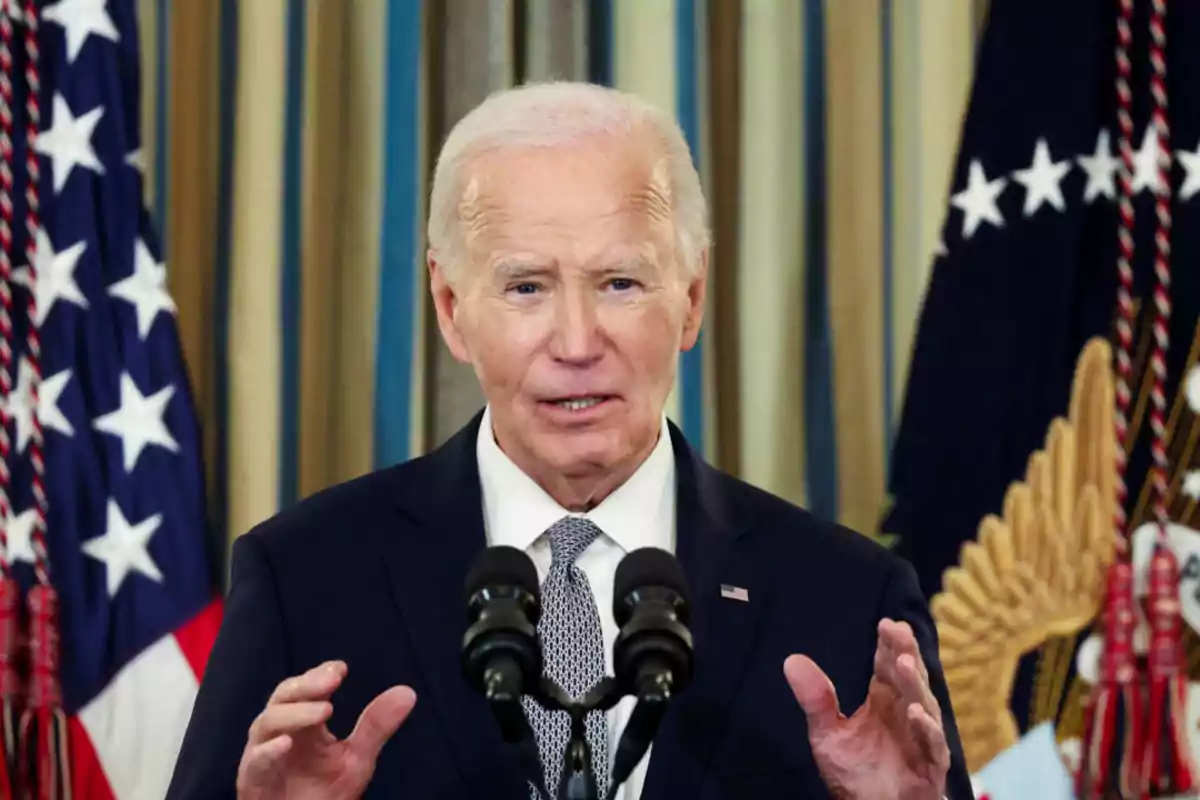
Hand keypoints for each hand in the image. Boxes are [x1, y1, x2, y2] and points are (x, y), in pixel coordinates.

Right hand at [236, 660, 416, 799]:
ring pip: (267, 722)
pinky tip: (286, 744)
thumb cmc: (323, 794)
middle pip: (284, 696)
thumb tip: (408, 692)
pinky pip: (255, 761)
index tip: (341, 669)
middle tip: (332, 680)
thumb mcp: (357, 759)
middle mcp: (279, 732)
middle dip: (307, 684)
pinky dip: (268, 750)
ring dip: (295, 713)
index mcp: (302, 723)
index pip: (304, 688)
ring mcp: (262, 754)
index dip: (318, 675)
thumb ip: (376, 726)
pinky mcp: (252, 780)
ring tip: (325, 709)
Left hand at [784, 619, 948, 799]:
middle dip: (905, 652)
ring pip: (923, 704)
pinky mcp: (930, 765)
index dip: (888, 645)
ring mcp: (920, 738)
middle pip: (908, 677)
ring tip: (903, 662)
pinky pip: (933, 744)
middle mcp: (905, 713)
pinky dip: (927, 728)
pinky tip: (916, 712)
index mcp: (884, 701)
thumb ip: (816, 699)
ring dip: (914, 684)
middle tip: (898, 630)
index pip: (887, 666)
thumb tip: (791, 660)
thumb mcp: (828, 734)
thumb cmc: (855, 774)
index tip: (884, 624)